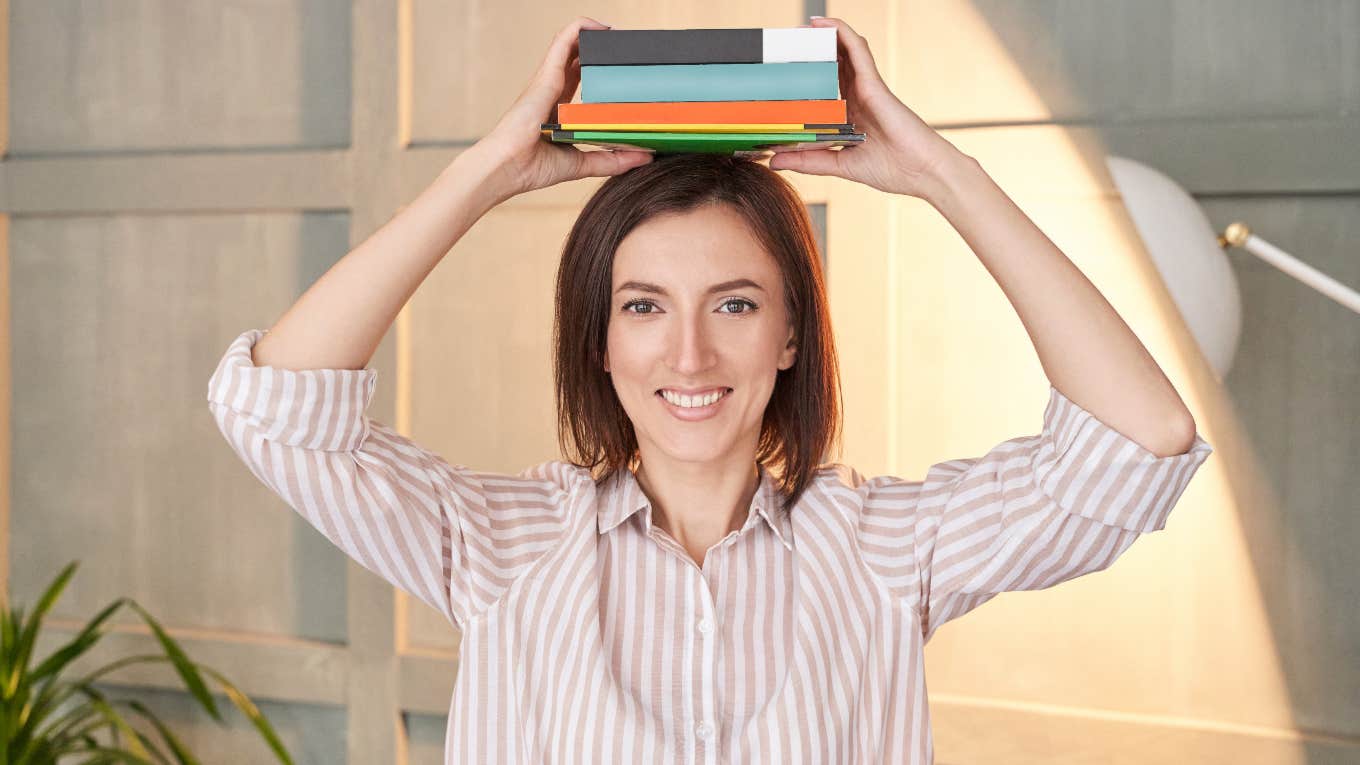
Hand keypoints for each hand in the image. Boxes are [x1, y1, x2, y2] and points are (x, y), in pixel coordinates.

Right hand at [475, 17, 654, 198]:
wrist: (507, 168)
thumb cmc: (532, 167)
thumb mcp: (582, 163)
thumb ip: (612, 160)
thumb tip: (645, 157)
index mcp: (557, 108)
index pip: (580, 78)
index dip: (598, 69)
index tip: (622, 70)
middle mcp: (551, 89)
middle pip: (577, 58)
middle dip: (600, 49)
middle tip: (626, 50)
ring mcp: (547, 80)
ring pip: (570, 44)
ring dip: (593, 34)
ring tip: (618, 34)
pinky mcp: (546, 75)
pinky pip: (563, 41)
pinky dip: (580, 28)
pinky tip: (601, 27)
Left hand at [767, 17, 966, 200]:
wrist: (923, 173)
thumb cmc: (894, 169)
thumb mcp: (840, 165)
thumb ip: (809, 160)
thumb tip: (775, 160)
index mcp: (852, 115)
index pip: (823, 90)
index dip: (803, 79)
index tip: (778, 77)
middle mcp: (858, 97)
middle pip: (830, 66)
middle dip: (808, 54)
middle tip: (781, 49)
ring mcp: (867, 87)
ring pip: (842, 51)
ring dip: (820, 37)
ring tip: (796, 31)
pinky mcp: (874, 83)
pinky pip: (856, 50)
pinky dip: (840, 33)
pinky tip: (821, 24)